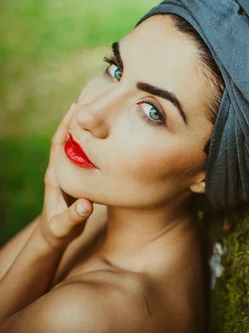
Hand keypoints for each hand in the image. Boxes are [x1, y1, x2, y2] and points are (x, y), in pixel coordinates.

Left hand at [38, 102, 93, 249]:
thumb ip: (75, 216)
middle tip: (90, 101)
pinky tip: (107, 138)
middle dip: (76, 120)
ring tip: (100, 113)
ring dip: (86, 130)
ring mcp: (68, 173)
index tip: (75, 108)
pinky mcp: (77, 177)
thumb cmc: (59, 231)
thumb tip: (87, 204)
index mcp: (55, 177)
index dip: (65, 126)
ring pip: (77, 146)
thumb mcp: (66, 226)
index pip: (58, 145)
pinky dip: (94, 144)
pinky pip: (86, 155)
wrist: (53, 237)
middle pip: (67, 139)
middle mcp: (60, 170)